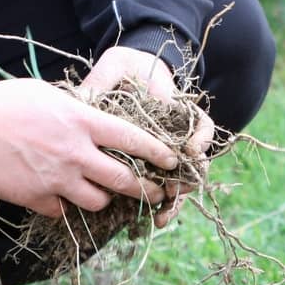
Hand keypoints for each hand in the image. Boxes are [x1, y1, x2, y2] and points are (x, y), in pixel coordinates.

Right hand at [0, 77, 178, 219]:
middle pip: (125, 181)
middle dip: (147, 191)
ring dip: (102, 199)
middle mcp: (75, 152)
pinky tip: (54, 194)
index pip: (132, 139)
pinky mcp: (39, 198)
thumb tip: (101, 123)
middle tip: (155, 193)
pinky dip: (63, 206)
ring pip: (99, 202)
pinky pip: (63, 211)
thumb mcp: (50, 96)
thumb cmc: (6, 101)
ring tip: (96, 191)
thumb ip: (79, 113)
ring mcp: (58, 179)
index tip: (172, 163)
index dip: (157, 153)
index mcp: (80, 121)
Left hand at [76, 45, 215, 228]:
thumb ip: (104, 80)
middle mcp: (179, 136)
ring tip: (162, 216)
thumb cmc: (127, 65)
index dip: (201, 140)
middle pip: (195, 165)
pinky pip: (166, 190)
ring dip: (174, 201)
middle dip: (186, 180)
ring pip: (182, 183)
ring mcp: (170, 153)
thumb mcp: (116, 64)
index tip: (190, 151)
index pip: (202, 126)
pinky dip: (163, 205)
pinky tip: (155, 219)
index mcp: (177, 110)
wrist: (129, 73)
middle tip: (173, 191)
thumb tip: (81, 98)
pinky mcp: (157, 167)